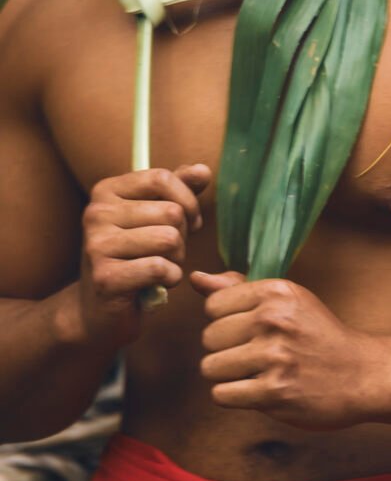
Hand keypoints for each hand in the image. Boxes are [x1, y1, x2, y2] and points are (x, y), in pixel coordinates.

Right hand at [78, 164, 210, 344]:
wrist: (98, 310)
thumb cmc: (134, 256)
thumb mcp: (155, 215)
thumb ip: (179, 189)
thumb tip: (203, 170)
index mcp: (107, 190)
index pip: (162, 178)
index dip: (188, 200)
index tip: (190, 221)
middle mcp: (96, 213)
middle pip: (171, 211)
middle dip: (182, 236)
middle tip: (167, 252)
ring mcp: (97, 245)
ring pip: (169, 239)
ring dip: (177, 259)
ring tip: (160, 267)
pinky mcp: (105, 278)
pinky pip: (161, 268)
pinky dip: (169, 278)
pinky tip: (157, 284)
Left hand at [190, 271, 386, 429]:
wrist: (360, 373)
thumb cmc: (317, 335)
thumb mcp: (287, 300)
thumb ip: (238, 289)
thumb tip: (196, 278)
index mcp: (277, 291)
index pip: (213, 305)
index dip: (224, 320)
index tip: (246, 328)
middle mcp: (274, 319)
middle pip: (209, 337)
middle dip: (224, 349)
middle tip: (253, 353)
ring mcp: (275, 356)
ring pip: (211, 367)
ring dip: (227, 375)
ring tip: (253, 372)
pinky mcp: (275, 392)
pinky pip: (222, 395)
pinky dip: (234, 395)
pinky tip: (256, 389)